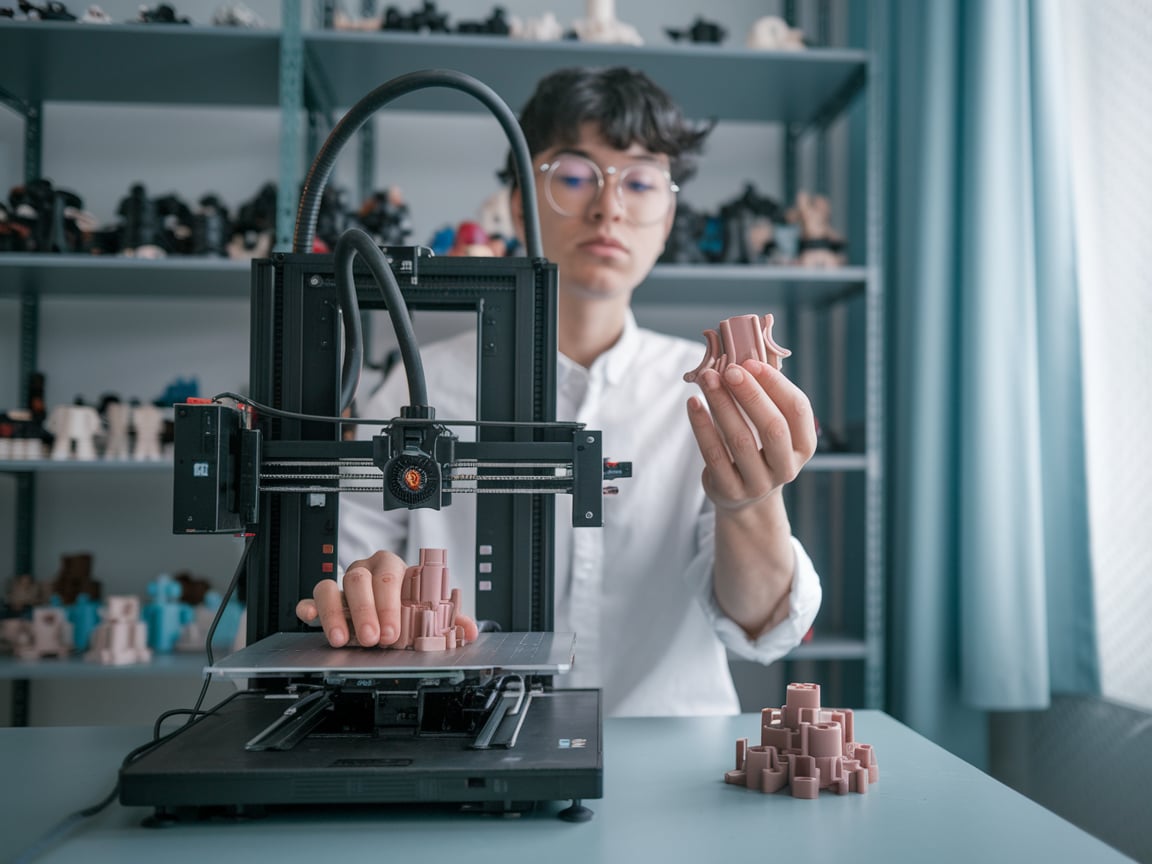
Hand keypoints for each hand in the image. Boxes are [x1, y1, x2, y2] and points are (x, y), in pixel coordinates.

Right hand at [295, 549, 478, 647]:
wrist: (387, 612)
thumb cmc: (407, 607)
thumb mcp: (427, 613)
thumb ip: (449, 619)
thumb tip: (469, 630)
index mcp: (393, 568)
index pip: (389, 578)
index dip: (389, 605)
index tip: (392, 632)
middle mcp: (365, 571)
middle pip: (359, 580)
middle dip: (366, 611)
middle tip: (372, 639)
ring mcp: (343, 585)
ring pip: (330, 587)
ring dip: (335, 614)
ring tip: (341, 639)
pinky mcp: (325, 600)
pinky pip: (313, 597)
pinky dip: (309, 607)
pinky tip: (307, 616)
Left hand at [686, 360, 815, 509]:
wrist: (745, 499)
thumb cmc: (759, 450)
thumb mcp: (772, 429)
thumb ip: (766, 398)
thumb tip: (744, 355)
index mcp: (803, 446)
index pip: (798, 411)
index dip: (776, 384)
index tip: (752, 362)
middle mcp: (786, 467)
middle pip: (773, 426)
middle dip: (751, 394)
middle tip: (729, 369)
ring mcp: (758, 482)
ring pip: (740, 439)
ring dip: (722, 404)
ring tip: (707, 378)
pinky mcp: (729, 490)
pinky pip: (714, 454)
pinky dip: (702, 426)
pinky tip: (694, 404)